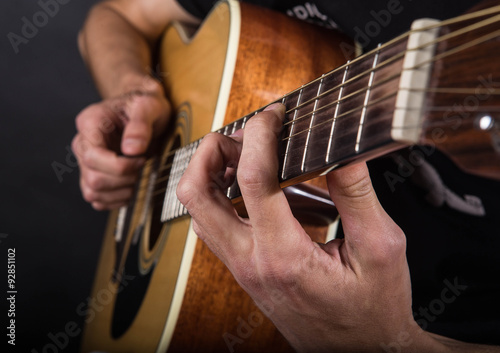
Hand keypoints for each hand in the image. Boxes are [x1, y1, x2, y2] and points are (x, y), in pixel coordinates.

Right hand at [72, 81, 169, 209]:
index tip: (141, 160)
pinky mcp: (93, 175)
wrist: (144, 108)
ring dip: (120, 192)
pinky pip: (97, 199)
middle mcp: (83, 144)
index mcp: (90, 123)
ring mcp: (86, 161)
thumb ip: (141, 125)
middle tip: (143, 167)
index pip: (93, 157)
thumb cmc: (145, 104)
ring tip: (138, 176)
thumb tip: (132, 150)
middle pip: (93, 178)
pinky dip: (116, 200)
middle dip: (123, 180)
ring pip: (93, 192)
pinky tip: (132, 187)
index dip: (120, 166)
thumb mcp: (149, 105)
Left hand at [177, 104, 441, 351]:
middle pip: (197, 195)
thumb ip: (358, 195)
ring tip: (247, 157)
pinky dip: (226, 198)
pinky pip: (216, 227)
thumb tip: (340, 150)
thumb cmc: (372, 309)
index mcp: (285, 256)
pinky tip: (264, 192)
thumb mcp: (380, 249)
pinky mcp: (243, 270)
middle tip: (240, 135)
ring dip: (211, 176)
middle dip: (210, 153)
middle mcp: (251, 262)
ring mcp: (241, 268)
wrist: (357, 352)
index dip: (260, 136)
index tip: (272, 116)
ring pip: (199, 212)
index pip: (254, 180)